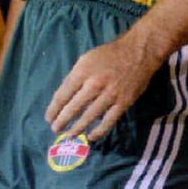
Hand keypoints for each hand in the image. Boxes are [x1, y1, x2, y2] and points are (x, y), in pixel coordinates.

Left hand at [45, 35, 162, 140]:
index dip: (54, 109)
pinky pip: (109, 121)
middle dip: (62, 121)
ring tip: (69, 135)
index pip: (63, 94)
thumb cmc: (109, 55)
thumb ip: (75, 77)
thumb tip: (65, 97)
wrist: (139, 52)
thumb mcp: (86, 59)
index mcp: (83, 71)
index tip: (48, 118)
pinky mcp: (123, 103)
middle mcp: (94, 84)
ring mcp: (110, 94)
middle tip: (55, 129)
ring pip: (89, 116)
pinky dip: (99, 131)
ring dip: (77, 128)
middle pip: (73, 107)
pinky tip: (91, 136)